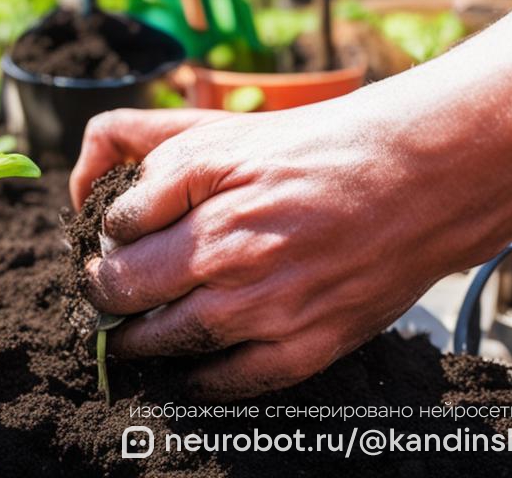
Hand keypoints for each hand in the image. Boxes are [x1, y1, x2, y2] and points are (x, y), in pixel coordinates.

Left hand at [80, 99, 480, 399]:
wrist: (418, 176)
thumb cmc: (315, 146)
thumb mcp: (222, 129)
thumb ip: (148, 150)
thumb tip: (93, 189)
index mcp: (209, 199)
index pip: (116, 237)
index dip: (98, 245)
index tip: (100, 250)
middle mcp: (233, 257)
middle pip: (130, 293)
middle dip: (101, 296)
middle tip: (98, 296)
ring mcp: (271, 308)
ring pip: (172, 340)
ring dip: (136, 342)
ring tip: (124, 337)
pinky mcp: (309, 345)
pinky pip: (233, 381)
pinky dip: (196, 383)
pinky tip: (182, 374)